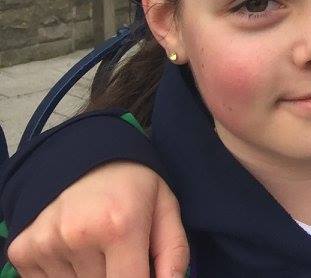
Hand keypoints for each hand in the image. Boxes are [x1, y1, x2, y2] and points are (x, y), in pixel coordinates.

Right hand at [6, 161, 187, 277]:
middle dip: (115, 272)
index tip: (139, 272)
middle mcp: (78, 235)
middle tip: (118, 248)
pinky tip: (72, 248)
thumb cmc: (131, 187)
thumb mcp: (165, 208)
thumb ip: (174, 253)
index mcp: (120, 225)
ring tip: (96, 245)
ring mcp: (45, 243)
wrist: (83, 159)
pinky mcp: (22, 250)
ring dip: (89, 274)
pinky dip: (63, 273)